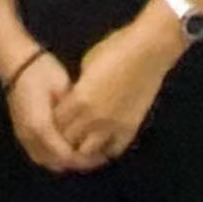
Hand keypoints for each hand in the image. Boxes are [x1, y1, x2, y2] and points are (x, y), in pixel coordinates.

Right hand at [0, 40, 89, 173]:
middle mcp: (29, 136)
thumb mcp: (64, 88)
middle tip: (97, 156)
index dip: (85, 159)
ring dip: (64, 161)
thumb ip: (74, 112)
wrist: (17, 63)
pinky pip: (38, 154)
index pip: (66, 154)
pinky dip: (53, 157)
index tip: (103, 155)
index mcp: (41, 126)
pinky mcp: (21, 133)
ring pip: (46, 161)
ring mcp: (23, 136)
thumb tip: (90, 129)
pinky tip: (68, 147)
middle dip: (77, 163)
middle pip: (57, 162)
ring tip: (84, 154)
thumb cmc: (43, 72)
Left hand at [57, 13, 180, 165]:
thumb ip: (78, 87)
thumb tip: (74, 98)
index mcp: (79, 98)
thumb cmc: (116, 49)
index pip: (54, 123)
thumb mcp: (87, 65)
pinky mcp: (131, 128)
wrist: (149, 50)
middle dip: (64, 138)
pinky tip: (104, 141)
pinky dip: (106, 149)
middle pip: (67, 141)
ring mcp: (113, 125)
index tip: (55, 120)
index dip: (52, 123)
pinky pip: (113, 150)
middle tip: (66, 134)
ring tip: (84, 141)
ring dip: (83, 148)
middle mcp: (93, 117)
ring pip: (88, 152)